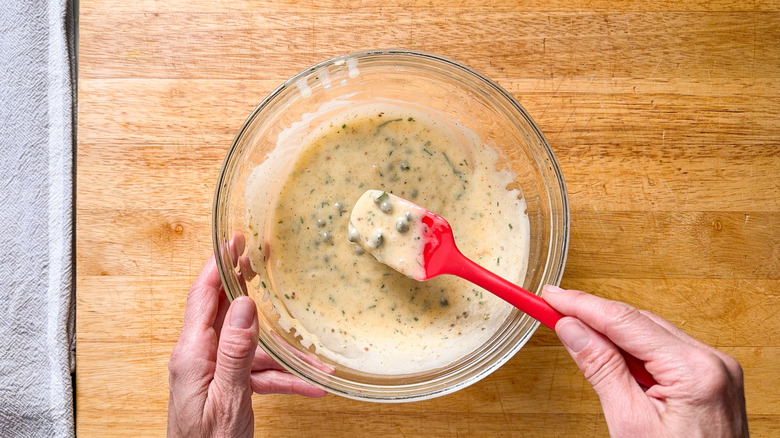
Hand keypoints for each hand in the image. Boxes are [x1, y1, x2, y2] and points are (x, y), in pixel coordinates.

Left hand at [167, 235, 325, 437]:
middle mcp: (199, 357)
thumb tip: (242, 304)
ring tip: (314, 351)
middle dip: (246, 286)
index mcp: (192, 354)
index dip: (218, 264)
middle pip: (224, 310)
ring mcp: (212, 371)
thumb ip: (234, 351)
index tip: (233, 240)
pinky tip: (311, 383)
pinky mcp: (225, 386)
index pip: (202, 296)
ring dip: (283, 351)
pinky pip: (257, 372)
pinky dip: (283, 377)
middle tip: (262, 259)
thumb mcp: (227, 397)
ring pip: (250, 347)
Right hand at [543, 285, 747, 437]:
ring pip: (650, 334)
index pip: (624, 321)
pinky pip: (664, 351)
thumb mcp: (628, 423)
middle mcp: (712, 361)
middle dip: (594, 317)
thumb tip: (572, 329)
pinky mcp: (711, 379)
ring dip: (612, 335)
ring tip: (574, 334)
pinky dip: (634, 351)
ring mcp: (715, 369)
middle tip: (552, 311)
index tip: (550, 297)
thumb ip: (601, 369)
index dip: (581, 305)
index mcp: (694, 370)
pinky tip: (610, 357)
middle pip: (638, 322)